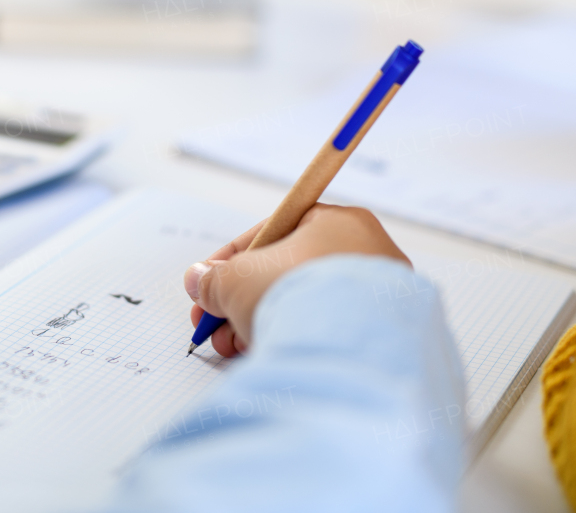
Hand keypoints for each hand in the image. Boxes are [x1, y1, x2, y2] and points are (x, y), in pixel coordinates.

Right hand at [183, 204, 408, 356]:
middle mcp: (366, 254)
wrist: (348, 348)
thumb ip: (214, 278)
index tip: (206, 284)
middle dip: (242, 301)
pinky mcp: (377, 335)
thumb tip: (198, 280)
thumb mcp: (237, 279)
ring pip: (304, 306)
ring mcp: (376, 297)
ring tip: (231, 346)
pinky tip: (264, 353)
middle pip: (288, 274)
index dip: (232, 260)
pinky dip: (291, 339)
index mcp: (340, 222)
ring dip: (260, 323)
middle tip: (213, 323)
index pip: (277, 235)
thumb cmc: (295, 294)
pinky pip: (323, 331)